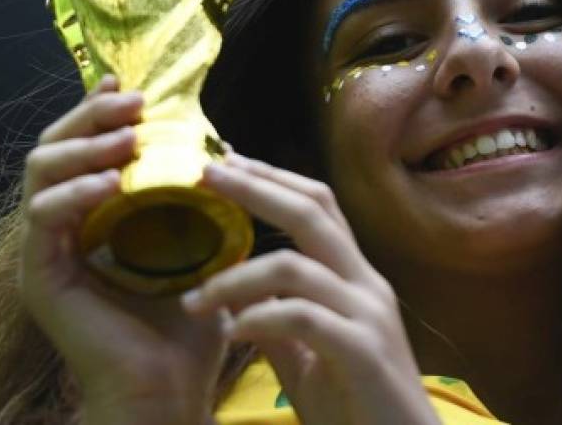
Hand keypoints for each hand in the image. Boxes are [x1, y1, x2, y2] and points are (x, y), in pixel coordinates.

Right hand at [17, 75, 225, 424]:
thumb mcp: (203, 249)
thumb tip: (227, 152)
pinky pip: (42, 218)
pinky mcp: (40, 276)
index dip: (100, 113)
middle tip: (131, 103)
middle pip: (54, 149)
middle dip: (90, 117)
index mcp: (94, 220)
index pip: (83, 150)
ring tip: (127, 139)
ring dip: (83, 147)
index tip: (132, 88)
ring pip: (40, 173)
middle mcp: (63, 230)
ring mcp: (46, 252)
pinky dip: (74, 193)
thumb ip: (203, 204)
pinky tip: (109, 184)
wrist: (171, 390)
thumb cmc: (189, 325)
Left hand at [182, 154, 441, 424]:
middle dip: (256, 187)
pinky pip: (303, 318)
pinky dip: (260, 318)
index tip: (226, 162)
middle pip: (312, 211)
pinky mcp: (363, 351)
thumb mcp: (305, 358)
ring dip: (235, 278)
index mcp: (354, 279)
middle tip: (206, 174)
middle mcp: (366, 284)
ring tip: (193, 300)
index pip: (317, 206)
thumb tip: (232, 302)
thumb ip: (276, 323)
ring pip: (296, 265)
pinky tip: (232, 332)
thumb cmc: (356, 407)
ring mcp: (368, 314)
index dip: (273, 179)